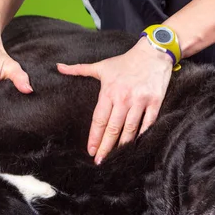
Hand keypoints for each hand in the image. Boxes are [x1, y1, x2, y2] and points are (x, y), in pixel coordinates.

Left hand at [57, 38, 172, 164]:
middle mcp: (123, 98)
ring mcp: (140, 101)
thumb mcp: (102, 66)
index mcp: (109, 91)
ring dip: (122, 146)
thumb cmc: (126, 61)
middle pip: (113, 128)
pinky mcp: (155, 102)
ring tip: (116, 158)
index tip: (90, 150)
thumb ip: (79, 69)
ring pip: (130, 129)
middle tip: (100, 161)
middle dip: (105, 147)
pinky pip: (148, 123)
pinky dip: (142, 135)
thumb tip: (58, 67)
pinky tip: (136, 146)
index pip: (99, 120)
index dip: (94, 137)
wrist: (153, 52)